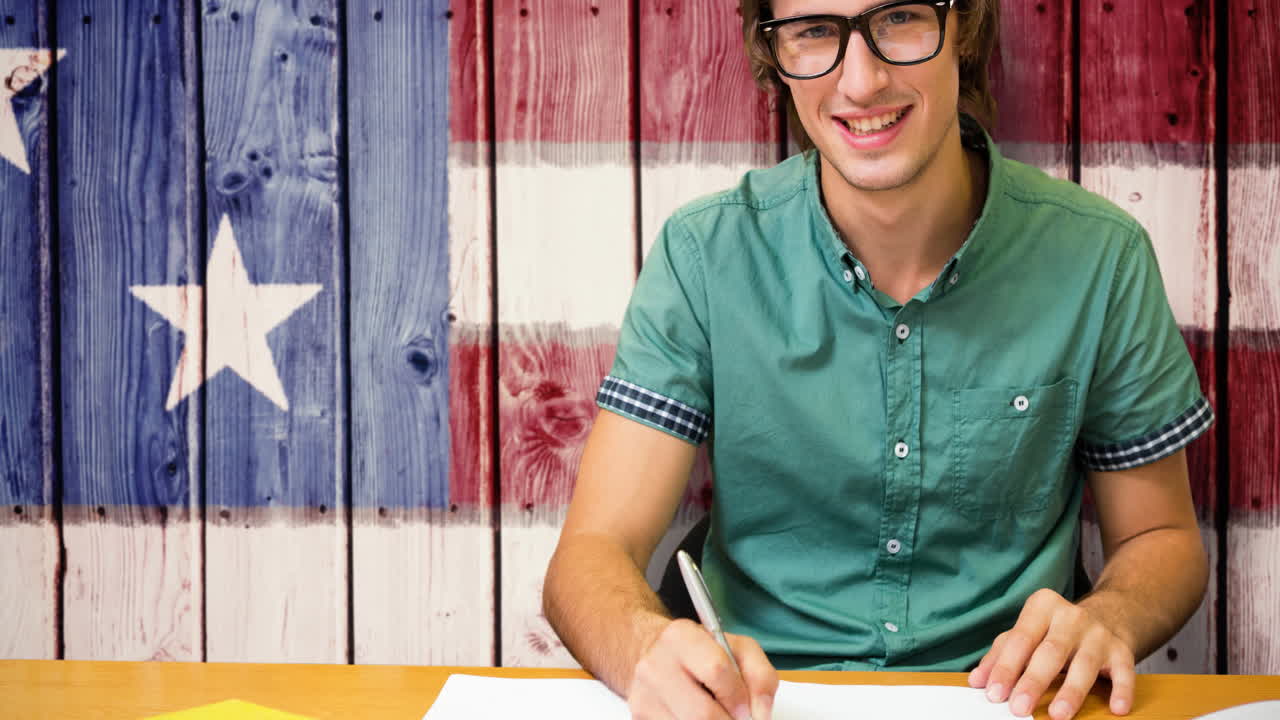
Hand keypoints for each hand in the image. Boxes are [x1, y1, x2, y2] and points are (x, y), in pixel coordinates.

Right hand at [628, 618, 777, 719]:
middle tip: (736, 719)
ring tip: (718, 715)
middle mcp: (655, 664)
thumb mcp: (737, 649)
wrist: (654, 655)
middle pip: (702, 713)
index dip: (738, 697)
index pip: (716, 670)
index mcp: (680, 637)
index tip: (747, 709)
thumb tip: (761, 714)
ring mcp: (643, 694)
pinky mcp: (640, 716)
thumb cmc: (701, 653)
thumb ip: (760, 676)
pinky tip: (697, 717)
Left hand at [968, 588, 1135, 719]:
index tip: (994, 694)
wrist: (1109, 615)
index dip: (1005, 668)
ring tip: (1057, 714)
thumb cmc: (1054, 630)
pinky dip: (1121, 690)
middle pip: (1050, 652)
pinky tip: (1117, 708)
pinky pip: (1125, 671)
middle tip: (1019, 708)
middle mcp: (1071, 617)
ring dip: (1071, 691)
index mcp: (1042, 607)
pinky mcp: (1123, 650)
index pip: (1019, 640)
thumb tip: (978, 681)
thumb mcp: (1027, 633)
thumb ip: (1001, 654)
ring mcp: (1099, 633)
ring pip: (1085, 664)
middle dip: (1033, 681)